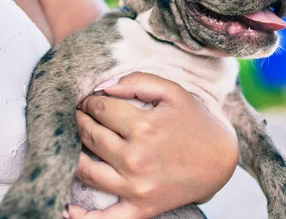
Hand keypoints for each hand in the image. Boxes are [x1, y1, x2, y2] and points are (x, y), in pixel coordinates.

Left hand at [68, 72, 238, 217]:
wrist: (221, 160)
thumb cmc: (196, 122)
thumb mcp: (174, 93)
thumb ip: (137, 82)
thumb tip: (103, 86)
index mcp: (144, 126)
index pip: (101, 109)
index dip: (91, 102)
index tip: (90, 100)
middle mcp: (136, 158)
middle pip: (90, 136)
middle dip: (80, 121)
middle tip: (79, 116)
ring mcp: (136, 186)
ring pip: (86, 170)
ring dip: (72, 154)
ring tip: (73, 143)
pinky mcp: (140, 208)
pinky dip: (80, 217)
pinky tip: (64, 208)